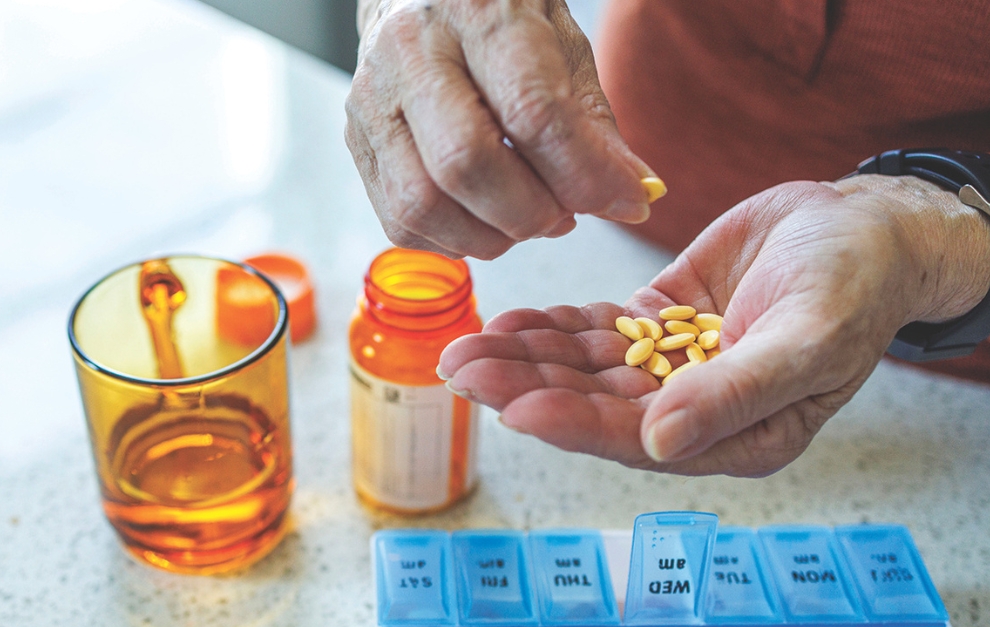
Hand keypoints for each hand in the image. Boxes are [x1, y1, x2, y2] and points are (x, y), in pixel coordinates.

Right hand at [346, 0, 655, 259]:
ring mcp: (372, 100)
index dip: (584, 174)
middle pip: (464, 164)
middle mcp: (412, 52)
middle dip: (530, 213)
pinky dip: (452, 239)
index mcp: (478, 12)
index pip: (532, 112)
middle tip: (565, 216)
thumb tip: (633, 195)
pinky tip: (482, 218)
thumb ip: (595, 125)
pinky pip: (400, 220)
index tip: (625, 202)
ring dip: (489, 236)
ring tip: (526, 220)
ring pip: (422, 203)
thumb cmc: (497, 20)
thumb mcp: (562, 47)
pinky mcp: (356, 142)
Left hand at [437, 176, 989, 475]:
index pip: (638, 439)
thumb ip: (736, 396)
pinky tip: (507, 321)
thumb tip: (659, 444)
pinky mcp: (657, 324)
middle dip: (526, 387)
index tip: (516, 408)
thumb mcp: (810, 340)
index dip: (575, 423)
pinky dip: (551, 326)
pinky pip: (594, 329)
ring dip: (525, 358)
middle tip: (461, 369)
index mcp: (735, 437)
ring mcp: (670, 366)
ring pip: (584, 367)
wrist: (862, 226)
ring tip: (464, 346)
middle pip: (594, 404)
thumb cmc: (857, 285)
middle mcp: (692, 411)